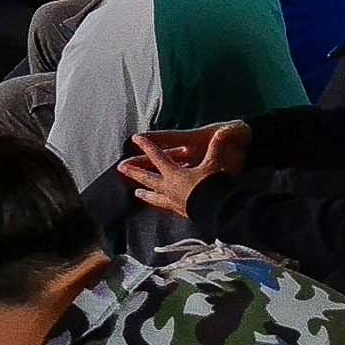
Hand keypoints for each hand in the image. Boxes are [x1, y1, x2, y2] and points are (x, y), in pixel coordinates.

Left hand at [115, 123, 234, 214]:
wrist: (218, 213)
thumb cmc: (213, 187)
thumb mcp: (214, 165)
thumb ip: (216, 147)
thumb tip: (223, 131)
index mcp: (174, 174)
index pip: (157, 156)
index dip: (147, 146)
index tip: (135, 138)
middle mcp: (169, 188)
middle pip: (148, 178)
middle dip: (135, 172)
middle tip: (121, 168)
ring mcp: (174, 202)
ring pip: (155, 197)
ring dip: (146, 194)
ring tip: (136, 193)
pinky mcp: (182, 213)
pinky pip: (168, 208)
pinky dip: (162, 205)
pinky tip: (163, 206)